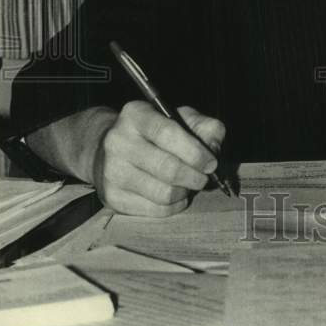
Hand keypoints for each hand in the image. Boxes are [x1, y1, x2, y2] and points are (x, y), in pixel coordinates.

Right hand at [91, 101, 225, 215]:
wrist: (115, 151)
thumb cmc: (156, 133)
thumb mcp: (181, 119)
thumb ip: (204, 127)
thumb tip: (213, 148)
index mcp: (136, 114)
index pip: (167, 133)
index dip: (195, 151)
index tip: (211, 163)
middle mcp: (118, 141)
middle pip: (166, 168)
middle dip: (194, 176)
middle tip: (203, 178)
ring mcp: (111, 170)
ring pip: (162, 193)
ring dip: (184, 192)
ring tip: (188, 185)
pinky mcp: (112, 196)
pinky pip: (154, 210)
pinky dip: (173, 206)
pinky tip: (176, 195)